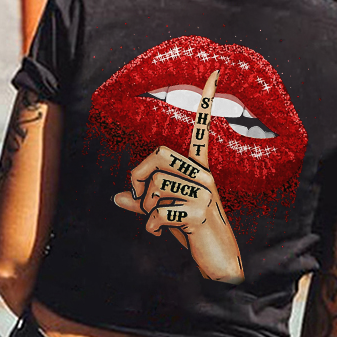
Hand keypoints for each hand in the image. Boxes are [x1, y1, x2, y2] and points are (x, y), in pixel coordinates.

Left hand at [113, 70, 244, 283]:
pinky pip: (159, 211)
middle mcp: (203, 174)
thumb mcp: (167, 215)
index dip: (206, 102)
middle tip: (143, 201)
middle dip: (139, 178)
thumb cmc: (193, 235)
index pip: (201, 130)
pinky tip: (161, 233)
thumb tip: (116, 197)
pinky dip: (152, 226)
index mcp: (198, 170)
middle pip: (157, 156)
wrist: (220, 264)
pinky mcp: (201, 211)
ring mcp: (204, 192)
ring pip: (154, 187)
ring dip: (146, 210)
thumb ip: (144, 203)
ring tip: (159, 223)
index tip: (214, 72)